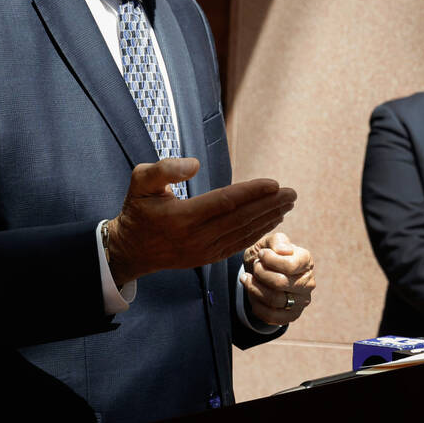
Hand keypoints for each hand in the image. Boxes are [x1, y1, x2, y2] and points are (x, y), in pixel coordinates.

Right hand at [106, 158, 296, 286]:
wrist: (130, 250)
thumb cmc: (138, 209)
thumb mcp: (140, 182)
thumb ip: (164, 169)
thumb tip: (194, 164)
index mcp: (181, 218)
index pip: (224, 203)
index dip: (251, 193)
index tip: (274, 183)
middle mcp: (196, 238)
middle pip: (241, 219)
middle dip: (269, 205)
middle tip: (293, 193)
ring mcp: (203, 251)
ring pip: (243, 233)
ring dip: (269, 217)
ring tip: (289, 203)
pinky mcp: (208, 258)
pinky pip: (239, 244)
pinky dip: (259, 231)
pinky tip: (274, 219)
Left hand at [241, 232, 314, 325]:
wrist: (260, 272)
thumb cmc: (266, 254)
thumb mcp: (268, 242)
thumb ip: (276, 241)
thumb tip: (284, 251)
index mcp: (306, 261)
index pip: (290, 265)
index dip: (270, 260)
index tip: (261, 254)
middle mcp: (308, 282)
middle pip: (281, 283)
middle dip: (261, 273)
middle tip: (255, 266)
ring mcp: (302, 301)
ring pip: (274, 300)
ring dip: (255, 288)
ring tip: (248, 278)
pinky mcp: (292, 315)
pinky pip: (271, 317)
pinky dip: (256, 305)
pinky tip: (252, 293)